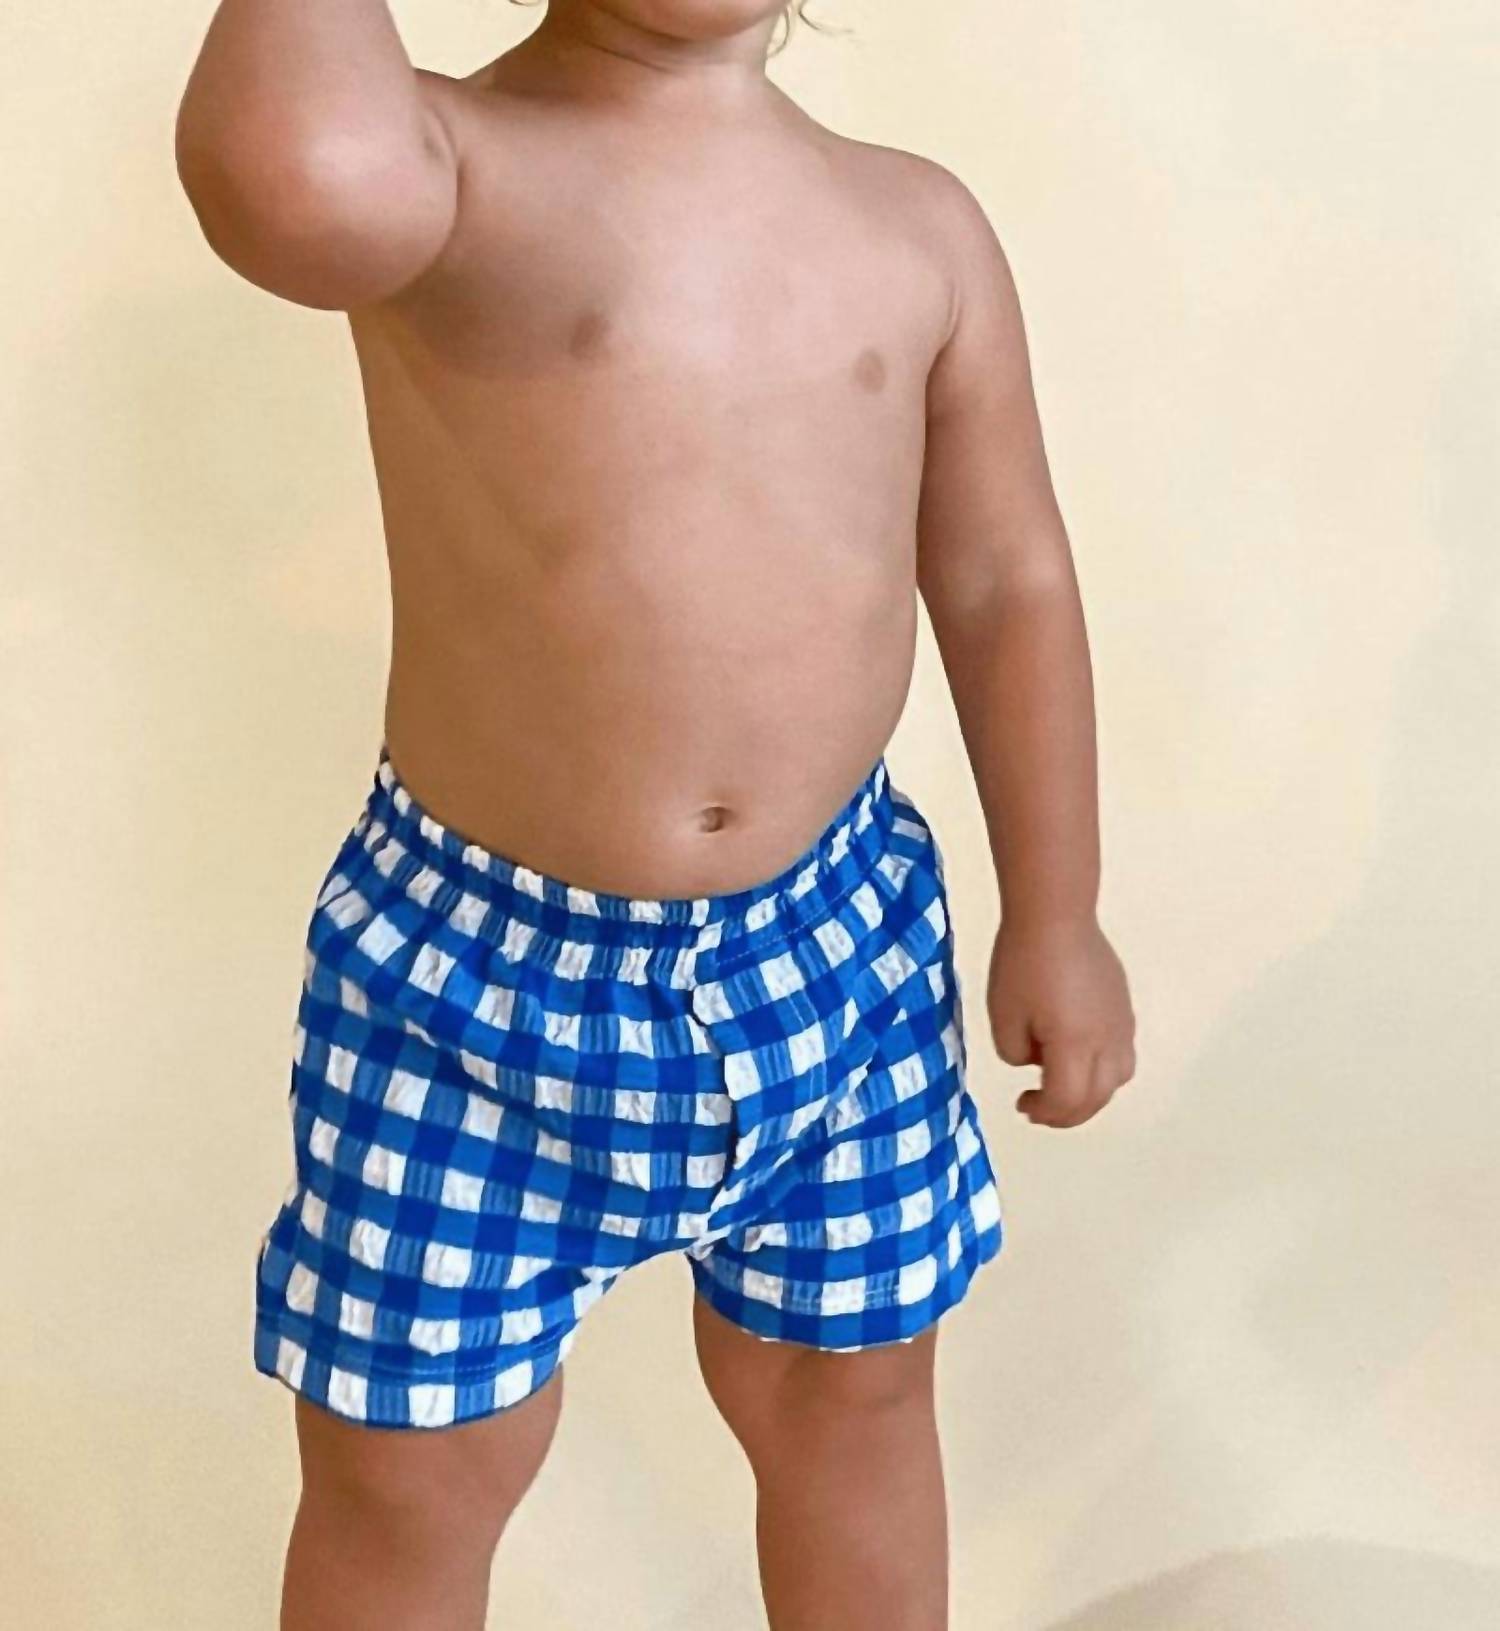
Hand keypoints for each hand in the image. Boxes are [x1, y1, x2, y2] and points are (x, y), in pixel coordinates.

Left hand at [985, 914, 1135, 1127]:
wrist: (1054, 916)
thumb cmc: (1022, 964)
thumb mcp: (1003, 1017)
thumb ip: (1017, 1054)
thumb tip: (1038, 1060)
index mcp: (1075, 1046)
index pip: (1067, 1100)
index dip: (1044, 1112)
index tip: (1023, 1105)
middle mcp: (1107, 1041)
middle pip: (1097, 1097)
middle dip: (1067, 1113)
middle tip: (1039, 1109)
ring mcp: (1121, 1023)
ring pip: (1118, 1078)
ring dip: (1090, 1094)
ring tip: (1062, 1085)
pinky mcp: (1124, 1006)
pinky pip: (1122, 1052)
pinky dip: (1101, 1069)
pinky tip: (1076, 1053)